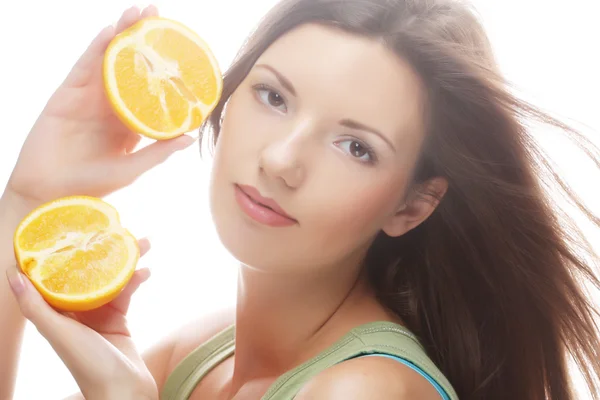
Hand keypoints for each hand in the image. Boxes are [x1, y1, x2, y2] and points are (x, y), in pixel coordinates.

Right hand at [6, 5, 195, 206]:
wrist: (49, 194)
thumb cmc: (91, 185)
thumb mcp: (131, 168)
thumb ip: (157, 152)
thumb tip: (190, 136)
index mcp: (130, 121)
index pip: (149, 87)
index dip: (161, 66)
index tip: (179, 48)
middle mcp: (111, 105)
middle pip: (129, 65)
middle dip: (143, 39)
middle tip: (158, 13)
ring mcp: (89, 98)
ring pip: (108, 60)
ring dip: (122, 34)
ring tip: (138, 12)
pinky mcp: (66, 96)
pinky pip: (84, 68)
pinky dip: (96, 49)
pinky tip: (110, 32)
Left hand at [6, 238, 156, 399]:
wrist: (126, 392)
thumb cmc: (90, 368)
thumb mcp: (61, 335)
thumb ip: (37, 307)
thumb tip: (12, 275)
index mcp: (55, 315)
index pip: (51, 277)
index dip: (56, 253)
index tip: (64, 229)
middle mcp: (74, 313)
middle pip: (85, 273)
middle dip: (99, 251)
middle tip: (116, 230)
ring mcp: (97, 315)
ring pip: (109, 279)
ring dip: (126, 261)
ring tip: (143, 244)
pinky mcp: (118, 320)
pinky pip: (126, 292)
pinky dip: (136, 280)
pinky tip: (147, 271)